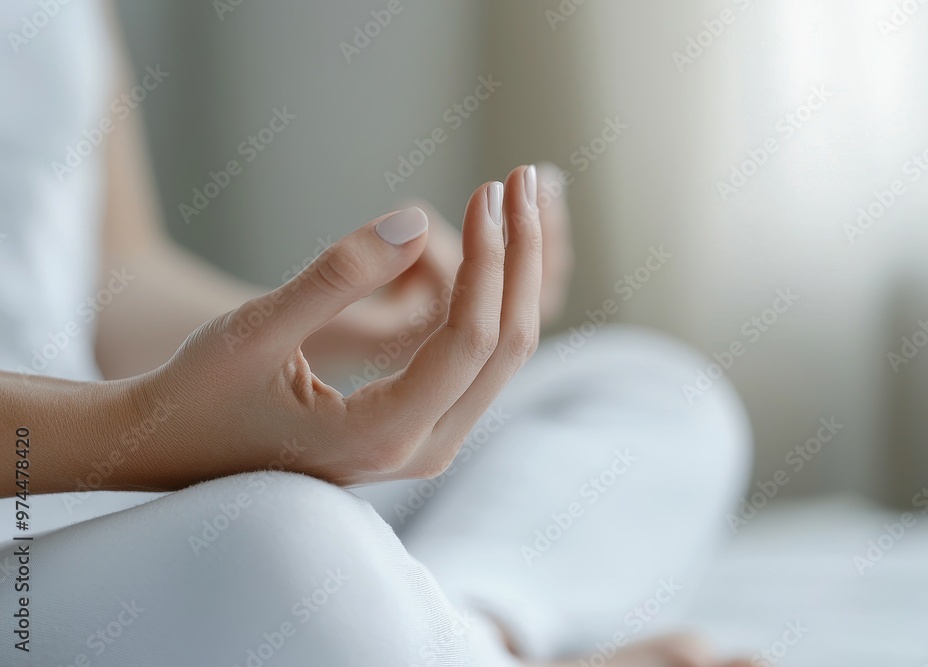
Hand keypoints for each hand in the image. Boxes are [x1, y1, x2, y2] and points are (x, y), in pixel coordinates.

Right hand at [126, 166, 541, 488]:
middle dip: (522, 259)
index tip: (488, 188)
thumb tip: (419, 223)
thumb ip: (336, 277)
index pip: (470, 339)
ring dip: (515, 278)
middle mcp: (419, 452)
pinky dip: (493, 302)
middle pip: (506, 348)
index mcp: (382, 434)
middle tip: (521, 179)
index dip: (490, 258)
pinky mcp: (420, 430)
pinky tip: (494, 250)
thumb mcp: (257, 329)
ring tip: (516, 202)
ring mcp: (426, 447)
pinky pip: (479, 363)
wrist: (177, 450)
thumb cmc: (201, 392)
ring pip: (501, 357)